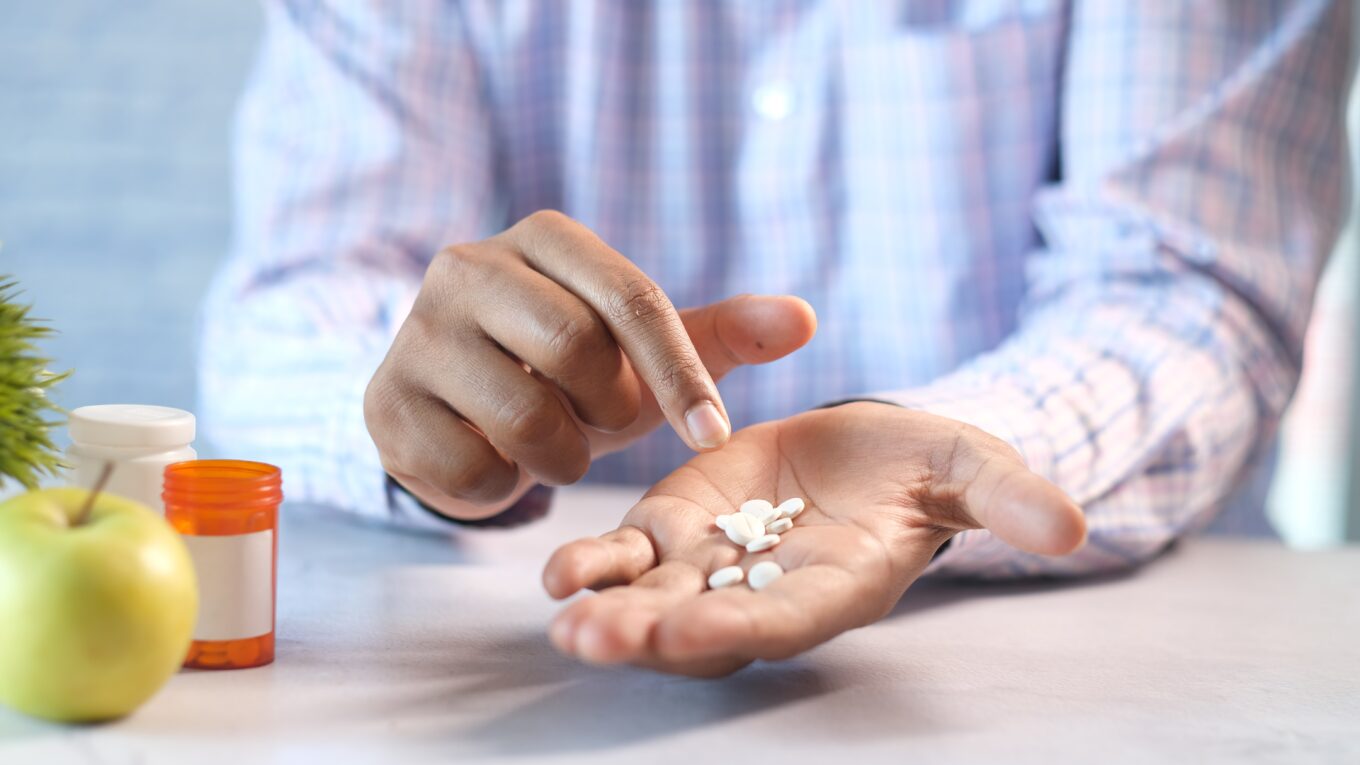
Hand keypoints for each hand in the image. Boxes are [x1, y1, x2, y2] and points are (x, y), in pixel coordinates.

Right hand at [364, 210, 816, 518]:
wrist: (462, 408)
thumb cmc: (570, 371)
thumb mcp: (647, 350)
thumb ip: (723, 333)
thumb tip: (805, 319)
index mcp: (542, 237)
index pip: (631, 298)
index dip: (682, 374)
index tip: (715, 436)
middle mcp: (468, 265)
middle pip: (575, 351)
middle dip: (609, 411)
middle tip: (600, 421)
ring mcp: (415, 332)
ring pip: (524, 416)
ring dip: (562, 455)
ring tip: (553, 442)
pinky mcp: (385, 404)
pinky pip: (472, 468)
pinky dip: (505, 487)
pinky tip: (497, 461)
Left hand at [542, 402, 1085, 676]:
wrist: (865, 449)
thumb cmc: (925, 466)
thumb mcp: (969, 465)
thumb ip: (1006, 499)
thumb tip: (1073, 528)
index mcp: (836, 586)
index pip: (788, 620)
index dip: (746, 627)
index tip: (699, 632)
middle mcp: (766, 590)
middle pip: (704, 627)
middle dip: (653, 637)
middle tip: (598, 639)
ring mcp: (714, 563)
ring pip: (654, 601)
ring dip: (609, 612)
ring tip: (565, 620)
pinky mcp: (677, 525)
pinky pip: (629, 555)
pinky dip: (596, 565)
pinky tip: (557, 572)